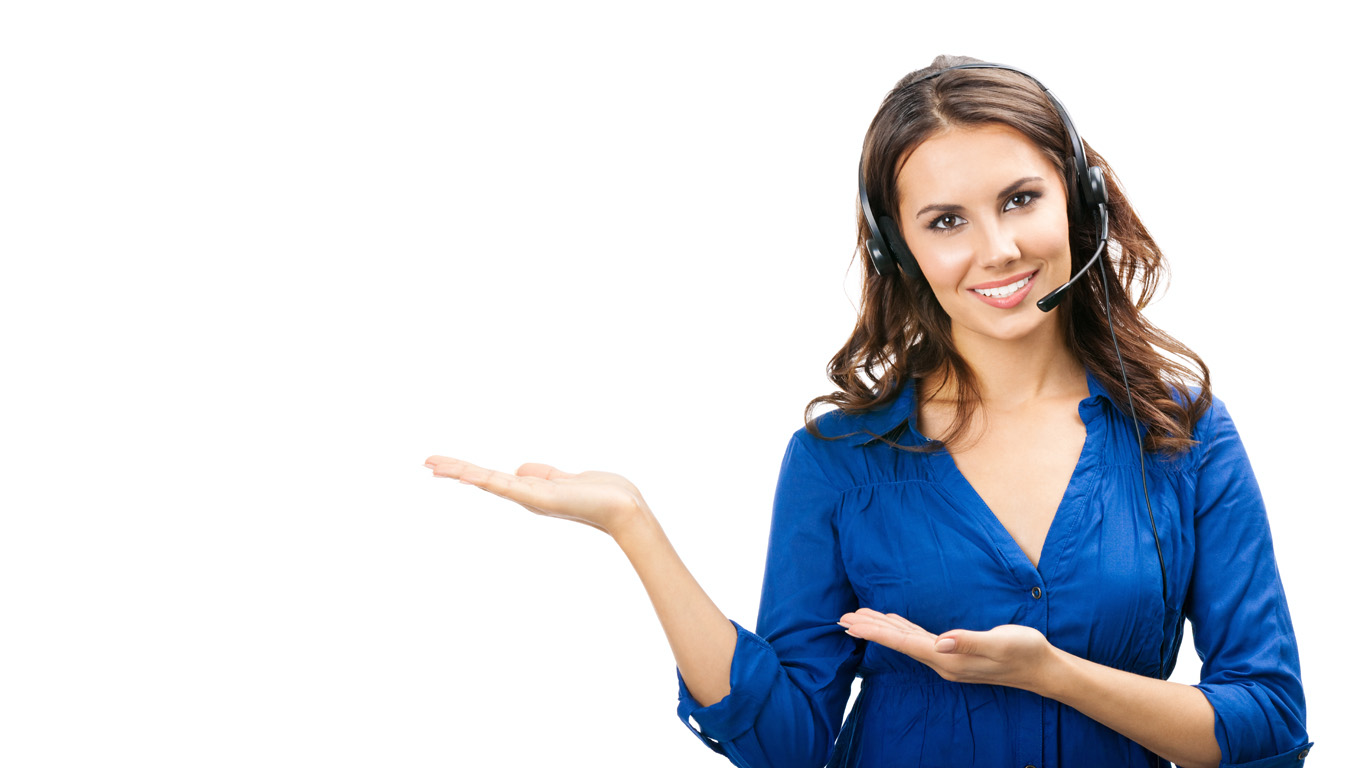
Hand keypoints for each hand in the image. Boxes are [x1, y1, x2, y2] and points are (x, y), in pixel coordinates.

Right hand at [424, 456, 648, 536]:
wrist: (624, 508)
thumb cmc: (601, 495)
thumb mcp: (564, 479)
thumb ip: (542, 474)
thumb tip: (518, 469)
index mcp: (531, 490)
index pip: (491, 477)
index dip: (467, 469)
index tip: (442, 463)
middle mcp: (526, 496)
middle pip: (483, 479)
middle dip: (455, 470)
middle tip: (426, 462)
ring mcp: (530, 498)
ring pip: (488, 481)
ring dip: (460, 471)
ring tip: (433, 464)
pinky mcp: (539, 498)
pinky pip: (506, 486)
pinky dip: (485, 479)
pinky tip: (465, 474)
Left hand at [838, 608, 1056, 692]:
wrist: (1042, 668)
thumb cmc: (1024, 651)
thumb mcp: (999, 642)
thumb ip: (969, 642)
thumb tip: (941, 642)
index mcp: (948, 659)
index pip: (905, 643)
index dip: (877, 631)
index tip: (852, 624)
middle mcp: (943, 661)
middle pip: (899, 643)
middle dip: (870, 630)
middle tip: (843, 618)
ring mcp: (947, 659)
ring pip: (907, 641)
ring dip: (883, 629)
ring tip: (859, 619)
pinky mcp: (953, 653)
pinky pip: (919, 640)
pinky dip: (901, 629)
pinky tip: (894, 623)